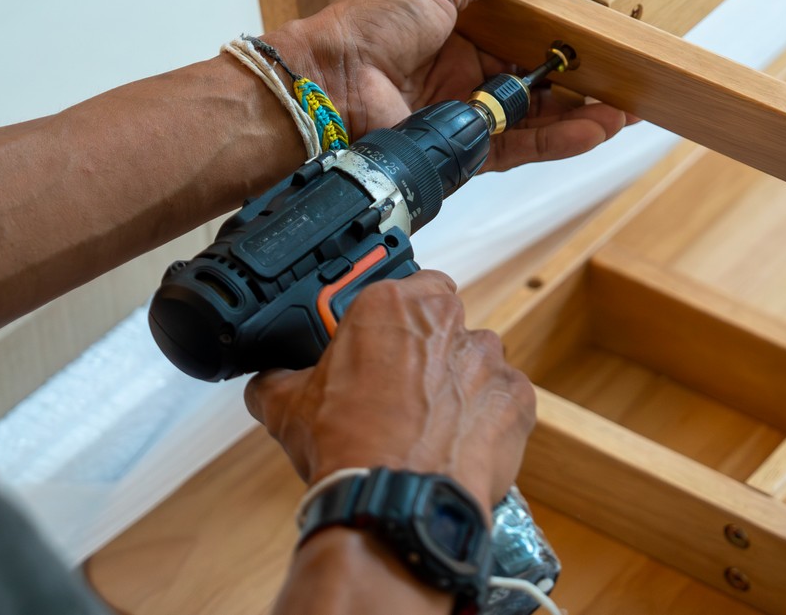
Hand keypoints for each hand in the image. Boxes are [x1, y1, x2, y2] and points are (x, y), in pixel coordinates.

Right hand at [245, 270, 534, 506]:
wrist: (396, 500)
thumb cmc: (349, 448)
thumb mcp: (287, 408)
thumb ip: (277, 380)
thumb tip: (268, 381)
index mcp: (392, 306)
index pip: (409, 286)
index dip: (398, 317)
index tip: (385, 342)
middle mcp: (447, 321)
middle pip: (445, 324)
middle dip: (428, 352)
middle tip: (403, 390)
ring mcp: (488, 358)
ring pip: (477, 362)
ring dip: (459, 385)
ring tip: (431, 426)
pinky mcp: (517, 398)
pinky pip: (504, 400)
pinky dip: (487, 419)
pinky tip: (459, 444)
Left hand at [265, 0, 632, 169]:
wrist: (323, 87)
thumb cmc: (367, 29)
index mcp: (461, 33)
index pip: (527, 38)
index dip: (565, 40)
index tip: (603, 39)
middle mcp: (466, 77)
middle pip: (540, 83)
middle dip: (585, 84)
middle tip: (628, 81)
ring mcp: (466, 118)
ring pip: (538, 119)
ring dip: (582, 116)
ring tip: (623, 111)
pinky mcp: (464, 154)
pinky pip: (521, 148)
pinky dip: (559, 140)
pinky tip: (593, 129)